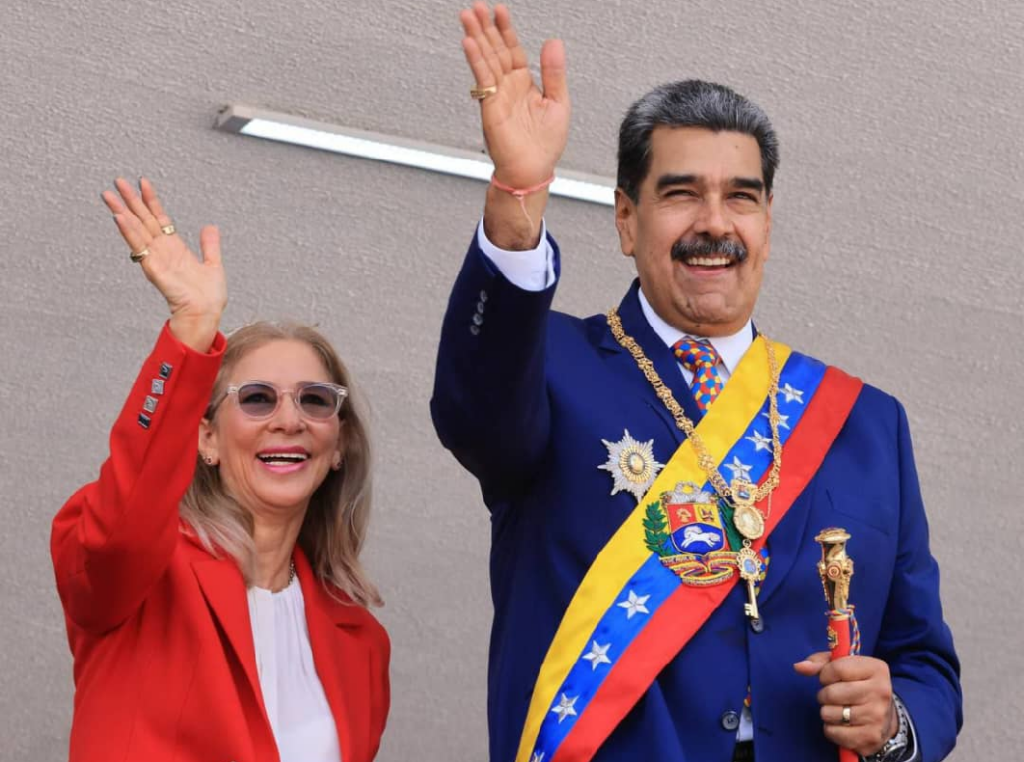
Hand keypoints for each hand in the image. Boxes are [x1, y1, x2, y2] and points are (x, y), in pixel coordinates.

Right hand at [102, 178, 226, 351]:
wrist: (205, 313)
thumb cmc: (207, 296)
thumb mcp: (213, 263)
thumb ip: (209, 245)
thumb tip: (210, 227)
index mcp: (175, 247)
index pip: (160, 218)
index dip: (152, 200)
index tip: (143, 182)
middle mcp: (162, 250)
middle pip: (143, 220)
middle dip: (131, 200)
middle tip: (118, 181)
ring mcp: (156, 258)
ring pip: (136, 230)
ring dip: (123, 212)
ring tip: (110, 195)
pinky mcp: (153, 268)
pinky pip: (139, 247)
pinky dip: (129, 232)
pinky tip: (120, 218)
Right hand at [460, 2, 569, 187]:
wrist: (532, 171)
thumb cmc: (544, 145)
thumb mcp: (558, 102)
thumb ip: (554, 72)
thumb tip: (553, 42)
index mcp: (525, 83)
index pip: (513, 49)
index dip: (506, 30)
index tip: (499, 11)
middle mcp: (508, 87)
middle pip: (495, 50)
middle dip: (485, 27)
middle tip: (475, 6)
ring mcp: (497, 95)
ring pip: (486, 59)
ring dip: (476, 37)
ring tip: (467, 16)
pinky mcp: (490, 106)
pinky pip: (483, 78)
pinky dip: (476, 60)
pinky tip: (470, 43)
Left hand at [795, 652, 898, 756]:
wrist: (885, 716)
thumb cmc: (858, 684)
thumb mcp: (844, 665)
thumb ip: (820, 662)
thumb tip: (799, 667)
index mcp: (876, 669)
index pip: (836, 669)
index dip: (825, 674)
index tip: (829, 678)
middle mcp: (881, 692)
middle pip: (831, 693)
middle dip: (824, 694)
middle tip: (833, 696)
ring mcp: (877, 717)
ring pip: (829, 713)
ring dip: (827, 712)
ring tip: (838, 709)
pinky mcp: (870, 737)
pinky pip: (833, 732)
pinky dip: (831, 729)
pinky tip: (842, 724)